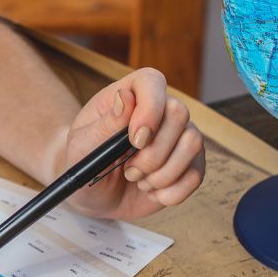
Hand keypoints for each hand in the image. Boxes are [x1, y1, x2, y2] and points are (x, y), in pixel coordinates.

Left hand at [60, 68, 205, 219]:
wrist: (94, 194)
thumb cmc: (85, 162)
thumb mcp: (82, 145)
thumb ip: (105, 124)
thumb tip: (125, 98)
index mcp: (131, 96)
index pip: (153, 82)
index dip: (150, 109)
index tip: (135, 140)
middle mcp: (161, 111)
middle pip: (179, 114)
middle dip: (152, 153)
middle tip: (129, 170)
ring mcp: (179, 137)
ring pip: (192, 144)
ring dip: (161, 174)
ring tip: (137, 180)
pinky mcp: (190, 164)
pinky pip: (195, 175)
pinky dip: (170, 192)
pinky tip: (151, 191)